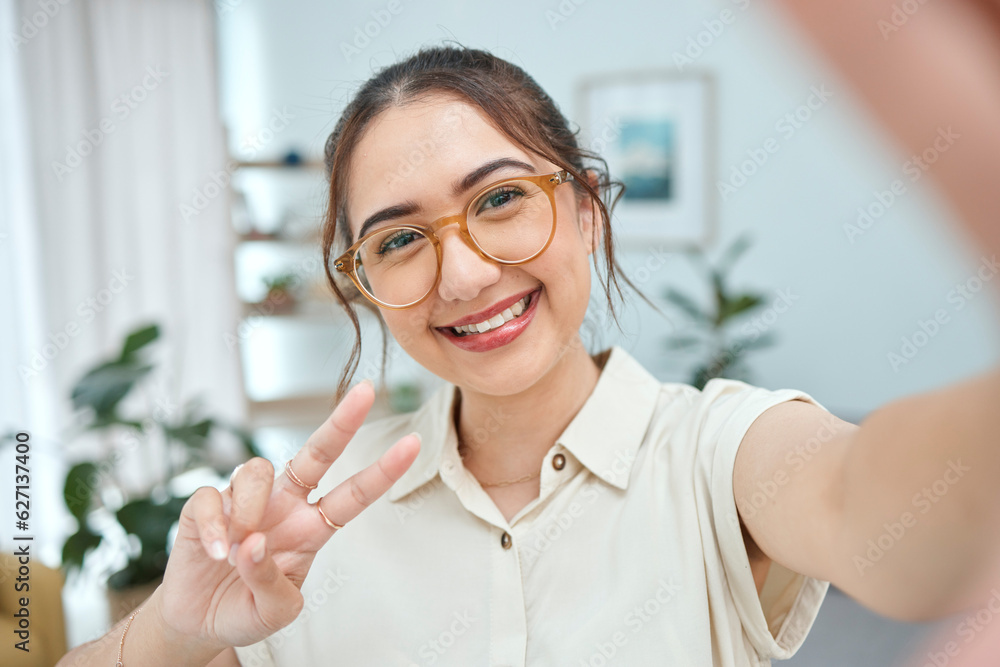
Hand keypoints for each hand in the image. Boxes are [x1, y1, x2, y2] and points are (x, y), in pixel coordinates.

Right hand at [152, 381, 419, 648]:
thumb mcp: (274, 613)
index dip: (383, 471)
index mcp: (312, 528)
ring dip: (249, 509)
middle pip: (318, 453)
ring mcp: (246, 502)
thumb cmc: (246, 609)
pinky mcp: (205, 507)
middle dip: (342, 422)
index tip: (414, 444)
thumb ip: (271, 583)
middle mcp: (285, 505)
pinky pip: (210, 497)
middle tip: (366, 392)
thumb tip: (255, 543)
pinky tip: (215, 552)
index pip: (353, 494)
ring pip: (257, 470)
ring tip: (235, 551)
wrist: (200, 622)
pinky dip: (214, 527)